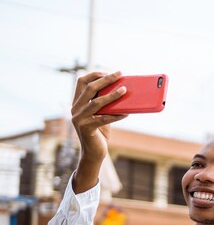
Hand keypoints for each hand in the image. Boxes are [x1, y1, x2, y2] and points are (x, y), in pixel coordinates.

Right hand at [71, 71, 127, 192]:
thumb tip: (122, 90)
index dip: (94, 74)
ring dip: (112, 95)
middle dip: (106, 79)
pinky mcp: (86, 129)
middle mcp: (75, 109)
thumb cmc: (100, 132)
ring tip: (125, 90)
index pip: (81, 81)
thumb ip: (105, 103)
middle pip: (90, 88)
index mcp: (76, 103)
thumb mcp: (101, 114)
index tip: (108, 72)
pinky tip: (127, 113)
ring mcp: (79, 119)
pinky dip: (116, 115)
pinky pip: (104, 119)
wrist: (94, 153)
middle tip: (120, 74)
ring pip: (97, 102)